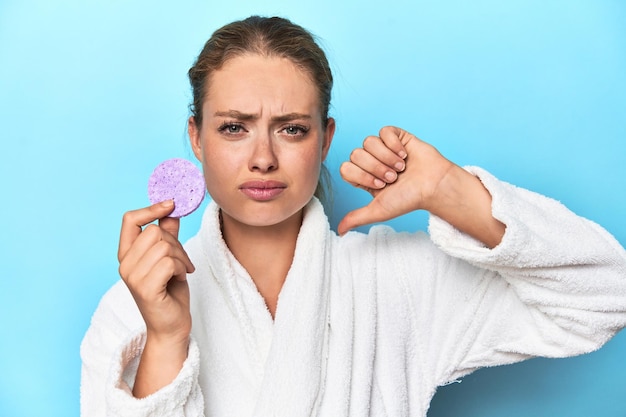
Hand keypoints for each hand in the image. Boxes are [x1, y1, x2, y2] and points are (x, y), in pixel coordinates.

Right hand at [117, 200, 193, 344]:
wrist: (172, 327)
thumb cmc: (170, 293)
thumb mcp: (170, 259)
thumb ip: (167, 235)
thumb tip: (171, 211)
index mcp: (127, 255)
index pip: (130, 220)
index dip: (151, 209)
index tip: (171, 205)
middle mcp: (125, 265)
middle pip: (154, 232)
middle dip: (175, 243)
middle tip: (182, 260)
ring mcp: (133, 277)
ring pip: (164, 246)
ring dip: (181, 257)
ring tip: (183, 271)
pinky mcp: (145, 289)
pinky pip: (169, 262)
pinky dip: (182, 267)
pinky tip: (181, 278)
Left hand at [338, 126, 454, 234]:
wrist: (433, 186)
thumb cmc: (408, 199)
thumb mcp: (379, 211)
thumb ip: (356, 218)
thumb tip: (339, 231)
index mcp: (364, 177)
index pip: (346, 168)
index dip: (361, 176)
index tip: (380, 186)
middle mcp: (371, 161)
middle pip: (356, 154)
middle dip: (376, 168)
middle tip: (393, 178)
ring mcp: (383, 148)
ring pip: (368, 141)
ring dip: (386, 157)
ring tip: (401, 167)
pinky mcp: (396, 136)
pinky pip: (384, 131)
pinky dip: (394, 144)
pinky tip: (404, 154)